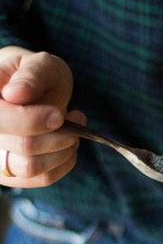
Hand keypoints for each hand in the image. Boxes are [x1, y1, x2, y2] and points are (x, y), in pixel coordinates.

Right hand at [0, 48, 83, 186]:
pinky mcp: (11, 175)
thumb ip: (31, 76)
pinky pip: (42, 178)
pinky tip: (69, 144)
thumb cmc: (35, 77)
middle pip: (22, 147)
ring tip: (73, 132)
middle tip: (75, 119)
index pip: (1, 120)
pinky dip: (64, 162)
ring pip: (31, 168)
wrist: (31, 94)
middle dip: (57, 136)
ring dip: (62, 150)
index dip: (32, 121)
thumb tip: (15, 94)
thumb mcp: (38, 65)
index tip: (58, 115)